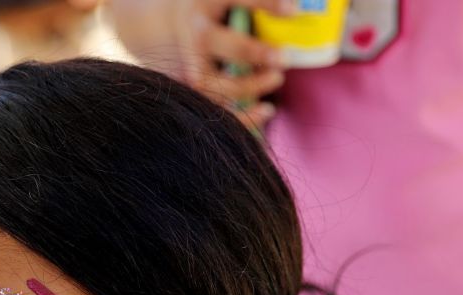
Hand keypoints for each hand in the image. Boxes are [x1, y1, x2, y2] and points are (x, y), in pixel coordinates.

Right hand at [108, 0, 293, 128]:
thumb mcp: (225, 2)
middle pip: (216, 43)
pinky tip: (267, 111)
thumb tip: (299, 9)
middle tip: (283, 59)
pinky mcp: (191, 87)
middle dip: (251, 52)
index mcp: (204, 1)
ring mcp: (189, 62)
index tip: (294, 10)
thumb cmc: (213, 10)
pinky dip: (240, 115)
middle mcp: (194, 32)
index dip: (265, 3)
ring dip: (246, 86)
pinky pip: (213, 106)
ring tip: (276, 79)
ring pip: (209, 81)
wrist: (164, 24)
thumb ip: (257, 7)